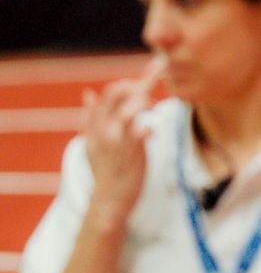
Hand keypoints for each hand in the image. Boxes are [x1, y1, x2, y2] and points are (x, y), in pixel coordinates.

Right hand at [82, 57, 165, 225]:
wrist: (108, 202)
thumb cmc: (104, 171)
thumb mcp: (90, 143)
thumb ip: (89, 117)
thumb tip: (87, 93)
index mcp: (95, 124)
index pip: (110, 92)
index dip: (131, 80)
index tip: (153, 71)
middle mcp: (103, 129)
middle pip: (118, 93)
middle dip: (141, 82)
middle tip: (162, 79)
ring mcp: (115, 140)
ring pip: (127, 109)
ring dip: (143, 100)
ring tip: (154, 106)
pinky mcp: (129, 154)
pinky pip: (138, 133)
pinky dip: (147, 126)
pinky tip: (152, 127)